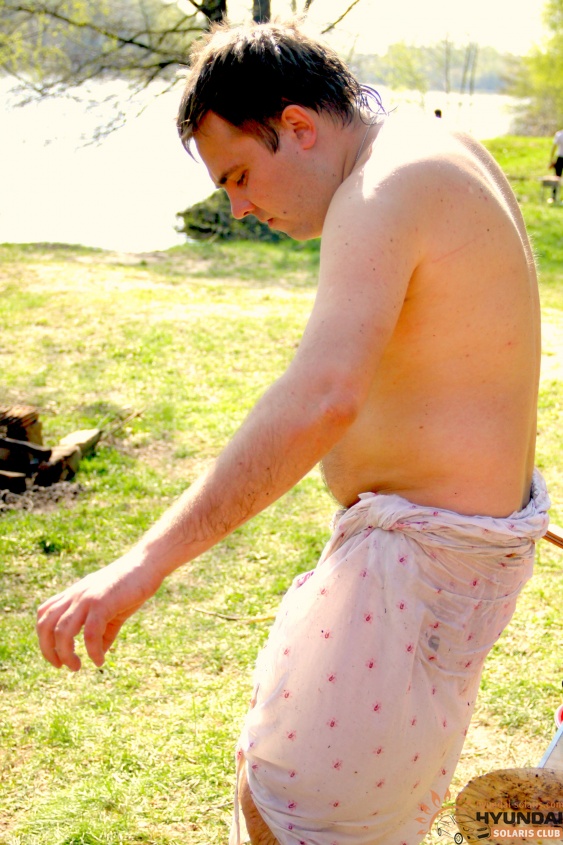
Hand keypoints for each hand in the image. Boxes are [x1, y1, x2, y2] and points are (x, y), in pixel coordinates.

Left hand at [36, 552, 161, 670]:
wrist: (148, 563)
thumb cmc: (132, 585)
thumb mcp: (113, 609)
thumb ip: (104, 630)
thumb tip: (100, 651)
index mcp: (75, 594)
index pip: (45, 614)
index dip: (44, 638)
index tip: (57, 655)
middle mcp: (75, 595)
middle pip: (46, 625)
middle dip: (48, 650)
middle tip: (62, 666)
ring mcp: (87, 598)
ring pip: (62, 632)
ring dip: (66, 654)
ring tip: (77, 667)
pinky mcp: (102, 603)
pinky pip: (90, 634)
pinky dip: (92, 651)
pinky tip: (100, 660)